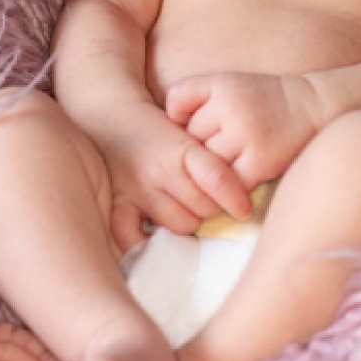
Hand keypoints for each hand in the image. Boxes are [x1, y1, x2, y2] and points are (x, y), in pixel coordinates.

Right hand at [98, 103, 250, 250]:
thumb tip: (241, 195)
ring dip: (187, 221)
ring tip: (184, 208)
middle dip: (211, 207)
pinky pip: (132, 236)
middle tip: (207, 199)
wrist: (115, 117)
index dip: (234, 198)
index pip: (215, 177)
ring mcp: (136, 190)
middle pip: (202, 208)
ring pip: (179, 225)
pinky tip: (155, 237)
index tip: (244, 210)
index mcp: (181, 149)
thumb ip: (212, 161)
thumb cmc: (163, 130)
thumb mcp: (191, 136)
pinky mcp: (117, 203)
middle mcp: (159, 170)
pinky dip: (145, 242)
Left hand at [166, 72, 320, 189]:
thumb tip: (168, 135)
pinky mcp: (260, 161)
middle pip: (190, 137)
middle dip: (197, 147)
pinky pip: (228, 182)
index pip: (177, 102)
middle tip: (213, 151)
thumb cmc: (267, 100)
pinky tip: (237, 183)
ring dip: (212, 170)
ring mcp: (246, 134)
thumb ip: (197, 99)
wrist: (317, 107)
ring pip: (206, 162)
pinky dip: (229, 187)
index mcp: (222, 83)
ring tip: (224, 169)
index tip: (192, 125)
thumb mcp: (231, 84)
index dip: (179, 117)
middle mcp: (231, 106)